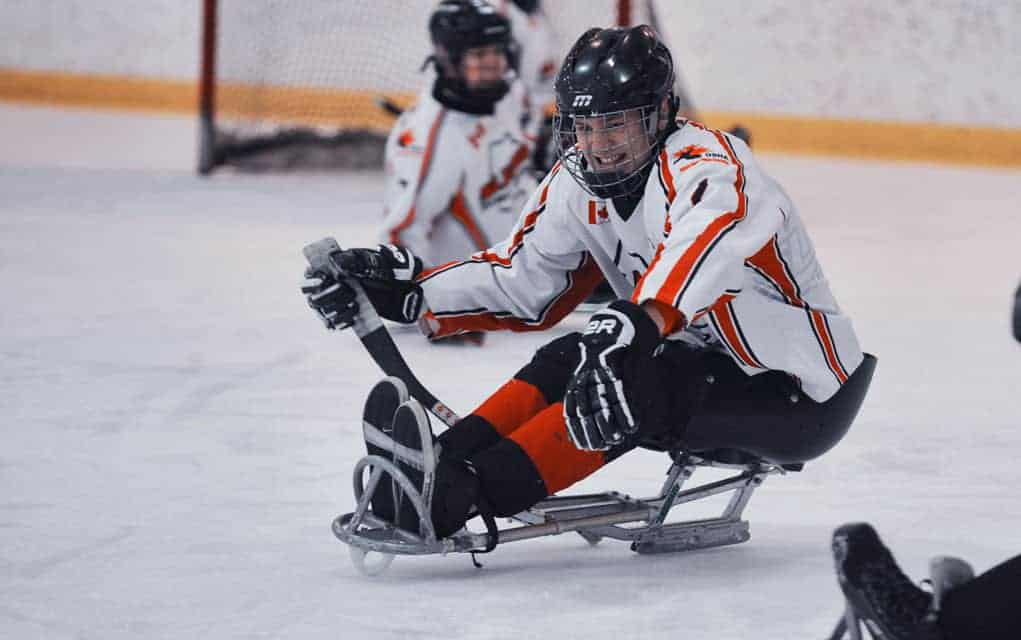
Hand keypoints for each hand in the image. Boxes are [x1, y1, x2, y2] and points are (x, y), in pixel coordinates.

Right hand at [301, 244, 424, 327]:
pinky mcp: (342, 315)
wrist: (397, 286)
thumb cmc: (380, 267)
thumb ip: (352, 260)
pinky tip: (353, 317)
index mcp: (328, 268)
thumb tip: (336, 261)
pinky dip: (342, 322)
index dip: (311, 281)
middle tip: (349, 293)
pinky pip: (333, 323)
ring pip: (323, 312)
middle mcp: (325, 286)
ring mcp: (332, 302)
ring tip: (356, 305)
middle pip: (314, 298)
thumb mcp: (369, 260)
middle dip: (330, 297)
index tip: (324, 281)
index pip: (309, 276)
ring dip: (338, 310)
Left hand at [563, 301, 661, 450]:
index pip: (573, 408)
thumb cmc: (607, 350)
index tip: (582, 445)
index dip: (577, 429)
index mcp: (578, 378)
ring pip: (604, 403)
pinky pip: (623, 392)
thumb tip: (589, 413)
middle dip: (593, 431)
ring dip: (610, 424)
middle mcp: (587, 376)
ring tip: (616, 439)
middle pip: (587, 409)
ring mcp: (603, 371)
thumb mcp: (591, 368)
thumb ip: (588, 389)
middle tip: (599, 447)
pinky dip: (626, 410)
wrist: (620, 322)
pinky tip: (631, 424)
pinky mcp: (620, 366)